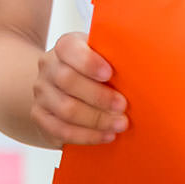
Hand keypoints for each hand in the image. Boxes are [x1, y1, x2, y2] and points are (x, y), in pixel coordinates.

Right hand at [33, 31, 127, 146]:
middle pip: (67, 81)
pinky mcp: (40, 117)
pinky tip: (106, 136)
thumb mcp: (102, 58)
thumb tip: (143, 69)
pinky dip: (86, 136)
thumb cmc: (92, 73)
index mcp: (64, 47)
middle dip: (99, 96)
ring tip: (120, 124)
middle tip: (123, 106)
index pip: (68, 48)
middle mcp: (48, 67)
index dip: (88, 62)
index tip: (109, 73)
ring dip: (96, 119)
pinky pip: (61, 130)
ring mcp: (41, 93)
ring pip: (65, 109)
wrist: (60, 88)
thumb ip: (114, 59)